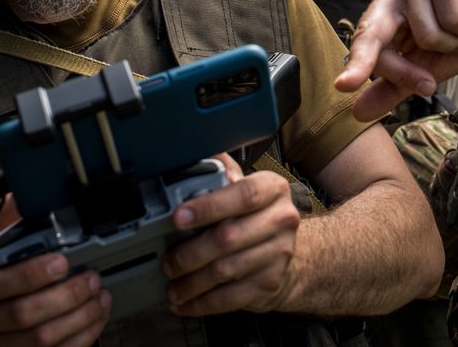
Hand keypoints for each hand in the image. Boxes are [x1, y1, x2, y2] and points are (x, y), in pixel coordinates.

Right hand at [0, 195, 109, 346]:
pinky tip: (94, 320)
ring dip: (78, 319)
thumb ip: (4, 223)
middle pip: (23, 314)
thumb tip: (20, 194)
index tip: (61, 261)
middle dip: (65, 296)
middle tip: (91, 279)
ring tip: (99, 298)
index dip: (29, 274)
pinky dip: (79, 339)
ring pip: (40, 340)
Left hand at [163, 153, 300, 315]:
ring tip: (171, 287)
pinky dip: (203, 303)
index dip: (208, 206)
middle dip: (189, 254)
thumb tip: (194, 155)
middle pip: (228, 238)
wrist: (291, 253)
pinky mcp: (271, 283)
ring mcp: (279, 253)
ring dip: (191, 283)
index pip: (241, 195)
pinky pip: (231, 297)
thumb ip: (222, 172)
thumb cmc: (256, 216)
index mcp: (272, 189)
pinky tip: (186, 303)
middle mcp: (281, 219)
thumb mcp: (245, 186)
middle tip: (167, 262)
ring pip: (226, 271)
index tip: (177, 217)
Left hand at [335, 0, 457, 120]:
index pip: (366, 41)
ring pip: (426, 35)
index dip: (358, 64)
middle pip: (380, 34)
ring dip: (456, 45)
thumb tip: (358, 113)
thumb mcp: (428, 66)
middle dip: (400, 68)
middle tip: (429, 86)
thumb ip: (395, 86)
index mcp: (384, 8)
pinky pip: (452, 19)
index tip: (342, 87)